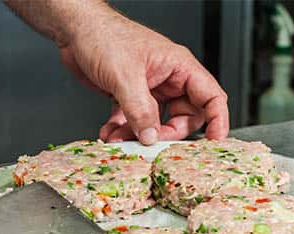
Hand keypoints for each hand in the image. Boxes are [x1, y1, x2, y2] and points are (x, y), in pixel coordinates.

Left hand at [59, 12, 228, 143]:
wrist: (75, 31)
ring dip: (137, 135)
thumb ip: (141, 110)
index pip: (211, 97)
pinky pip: (133, 120)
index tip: (215, 142)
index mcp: (178, 67)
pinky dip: (122, 130)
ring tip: (119, 139)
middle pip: (183, 117)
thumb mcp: (125, 77)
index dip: (218, 120)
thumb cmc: (104, 37)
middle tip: (149, 142)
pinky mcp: (128, 96)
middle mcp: (167, 78)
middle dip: (166, 134)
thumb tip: (152, 136)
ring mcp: (148, 88)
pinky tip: (109, 132)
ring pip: (154, 122)